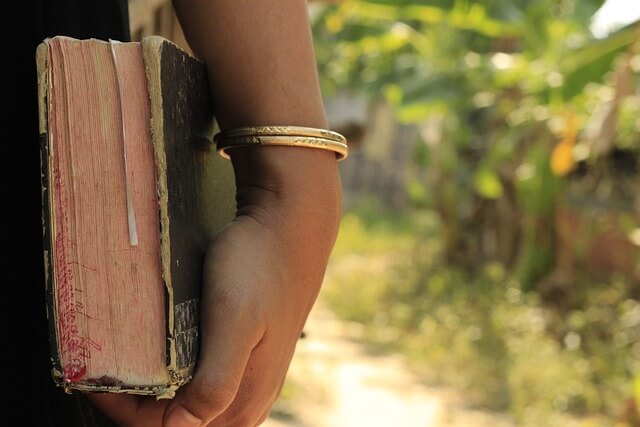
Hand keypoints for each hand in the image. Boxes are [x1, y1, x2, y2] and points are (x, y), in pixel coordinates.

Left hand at [91, 148, 341, 425]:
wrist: (288, 230)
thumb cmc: (260, 269)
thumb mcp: (236, 321)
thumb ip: (215, 382)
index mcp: (243, 402)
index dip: (124, 409)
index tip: (95, 377)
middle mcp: (246, 399)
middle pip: (174, 417)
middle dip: (134, 399)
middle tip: (101, 366)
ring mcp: (246, 377)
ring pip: (184, 397)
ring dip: (150, 384)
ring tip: (122, 354)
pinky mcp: (243, 354)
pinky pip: (197, 375)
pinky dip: (169, 368)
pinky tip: (156, 343)